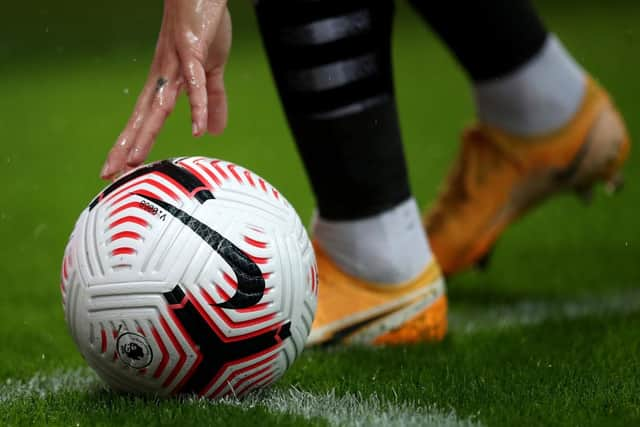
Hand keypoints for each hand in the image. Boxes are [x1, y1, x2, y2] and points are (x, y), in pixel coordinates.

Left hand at [101, 0, 230, 179]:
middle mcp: (162, 76)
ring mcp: (175, 64)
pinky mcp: (192, 52)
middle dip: (126, 146)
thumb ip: (213, 101)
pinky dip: (197, 107)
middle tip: (110, 173)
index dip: (131, 143)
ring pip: (159, 104)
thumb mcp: (211, 70)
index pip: (144, 118)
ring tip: (137, 159)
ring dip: (147, 133)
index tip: (118, 169)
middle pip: (142, 116)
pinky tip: (197, 129)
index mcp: (164, 82)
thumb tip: (214, 132)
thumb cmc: (203, 27)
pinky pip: (196, 84)